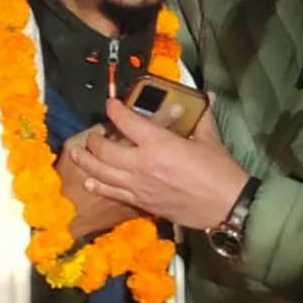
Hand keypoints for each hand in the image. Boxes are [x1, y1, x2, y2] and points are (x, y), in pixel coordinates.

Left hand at [67, 99, 248, 231]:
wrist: (226, 206)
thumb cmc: (219, 171)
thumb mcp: (209, 139)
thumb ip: (200, 117)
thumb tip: (207, 97)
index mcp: (158, 144)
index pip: (126, 121)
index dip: (114, 110)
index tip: (110, 105)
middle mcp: (141, 164)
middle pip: (103, 149)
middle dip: (94, 138)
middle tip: (94, 133)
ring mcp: (138, 186)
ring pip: (100, 172)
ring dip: (85, 161)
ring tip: (76, 153)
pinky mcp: (141, 203)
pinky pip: (112, 193)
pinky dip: (98, 186)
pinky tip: (89, 182)